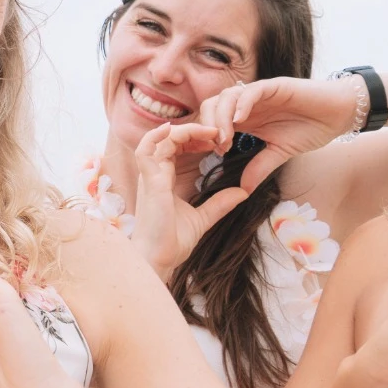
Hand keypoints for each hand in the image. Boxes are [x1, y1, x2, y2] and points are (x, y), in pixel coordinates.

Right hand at [132, 123, 250, 278]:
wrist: (160, 259)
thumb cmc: (173, 242)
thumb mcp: (203, 218)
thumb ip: (220, 203)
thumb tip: (243, 192)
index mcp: (164, 180)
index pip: (176, 148)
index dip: (195, 140)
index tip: (217, 141)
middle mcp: (155, 175)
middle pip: (170, 139)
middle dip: (194, 132)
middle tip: (218, 132)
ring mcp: (150, 176)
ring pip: (161, 139)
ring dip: (184, 131)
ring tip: (206, 130)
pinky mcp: (149, 181)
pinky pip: (145, 150)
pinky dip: (155, 136)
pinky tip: (172, 128)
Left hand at [195, 75, 366, 189]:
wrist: (337, 114)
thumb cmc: (310, 129)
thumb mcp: (280, 153)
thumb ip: (260, 167)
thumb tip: (243, 191)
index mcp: (245, 118)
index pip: (213, 120)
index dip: (207, 136)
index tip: (211, 155)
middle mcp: (248, 103)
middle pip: (212, 105)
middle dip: (208, 126)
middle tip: (216, 147)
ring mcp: (260, 93)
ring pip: (228, 96)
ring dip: (221, 117)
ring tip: (225, 138)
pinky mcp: (275, 86)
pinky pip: (252, 91)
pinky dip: (242, 103)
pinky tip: (240, 120)